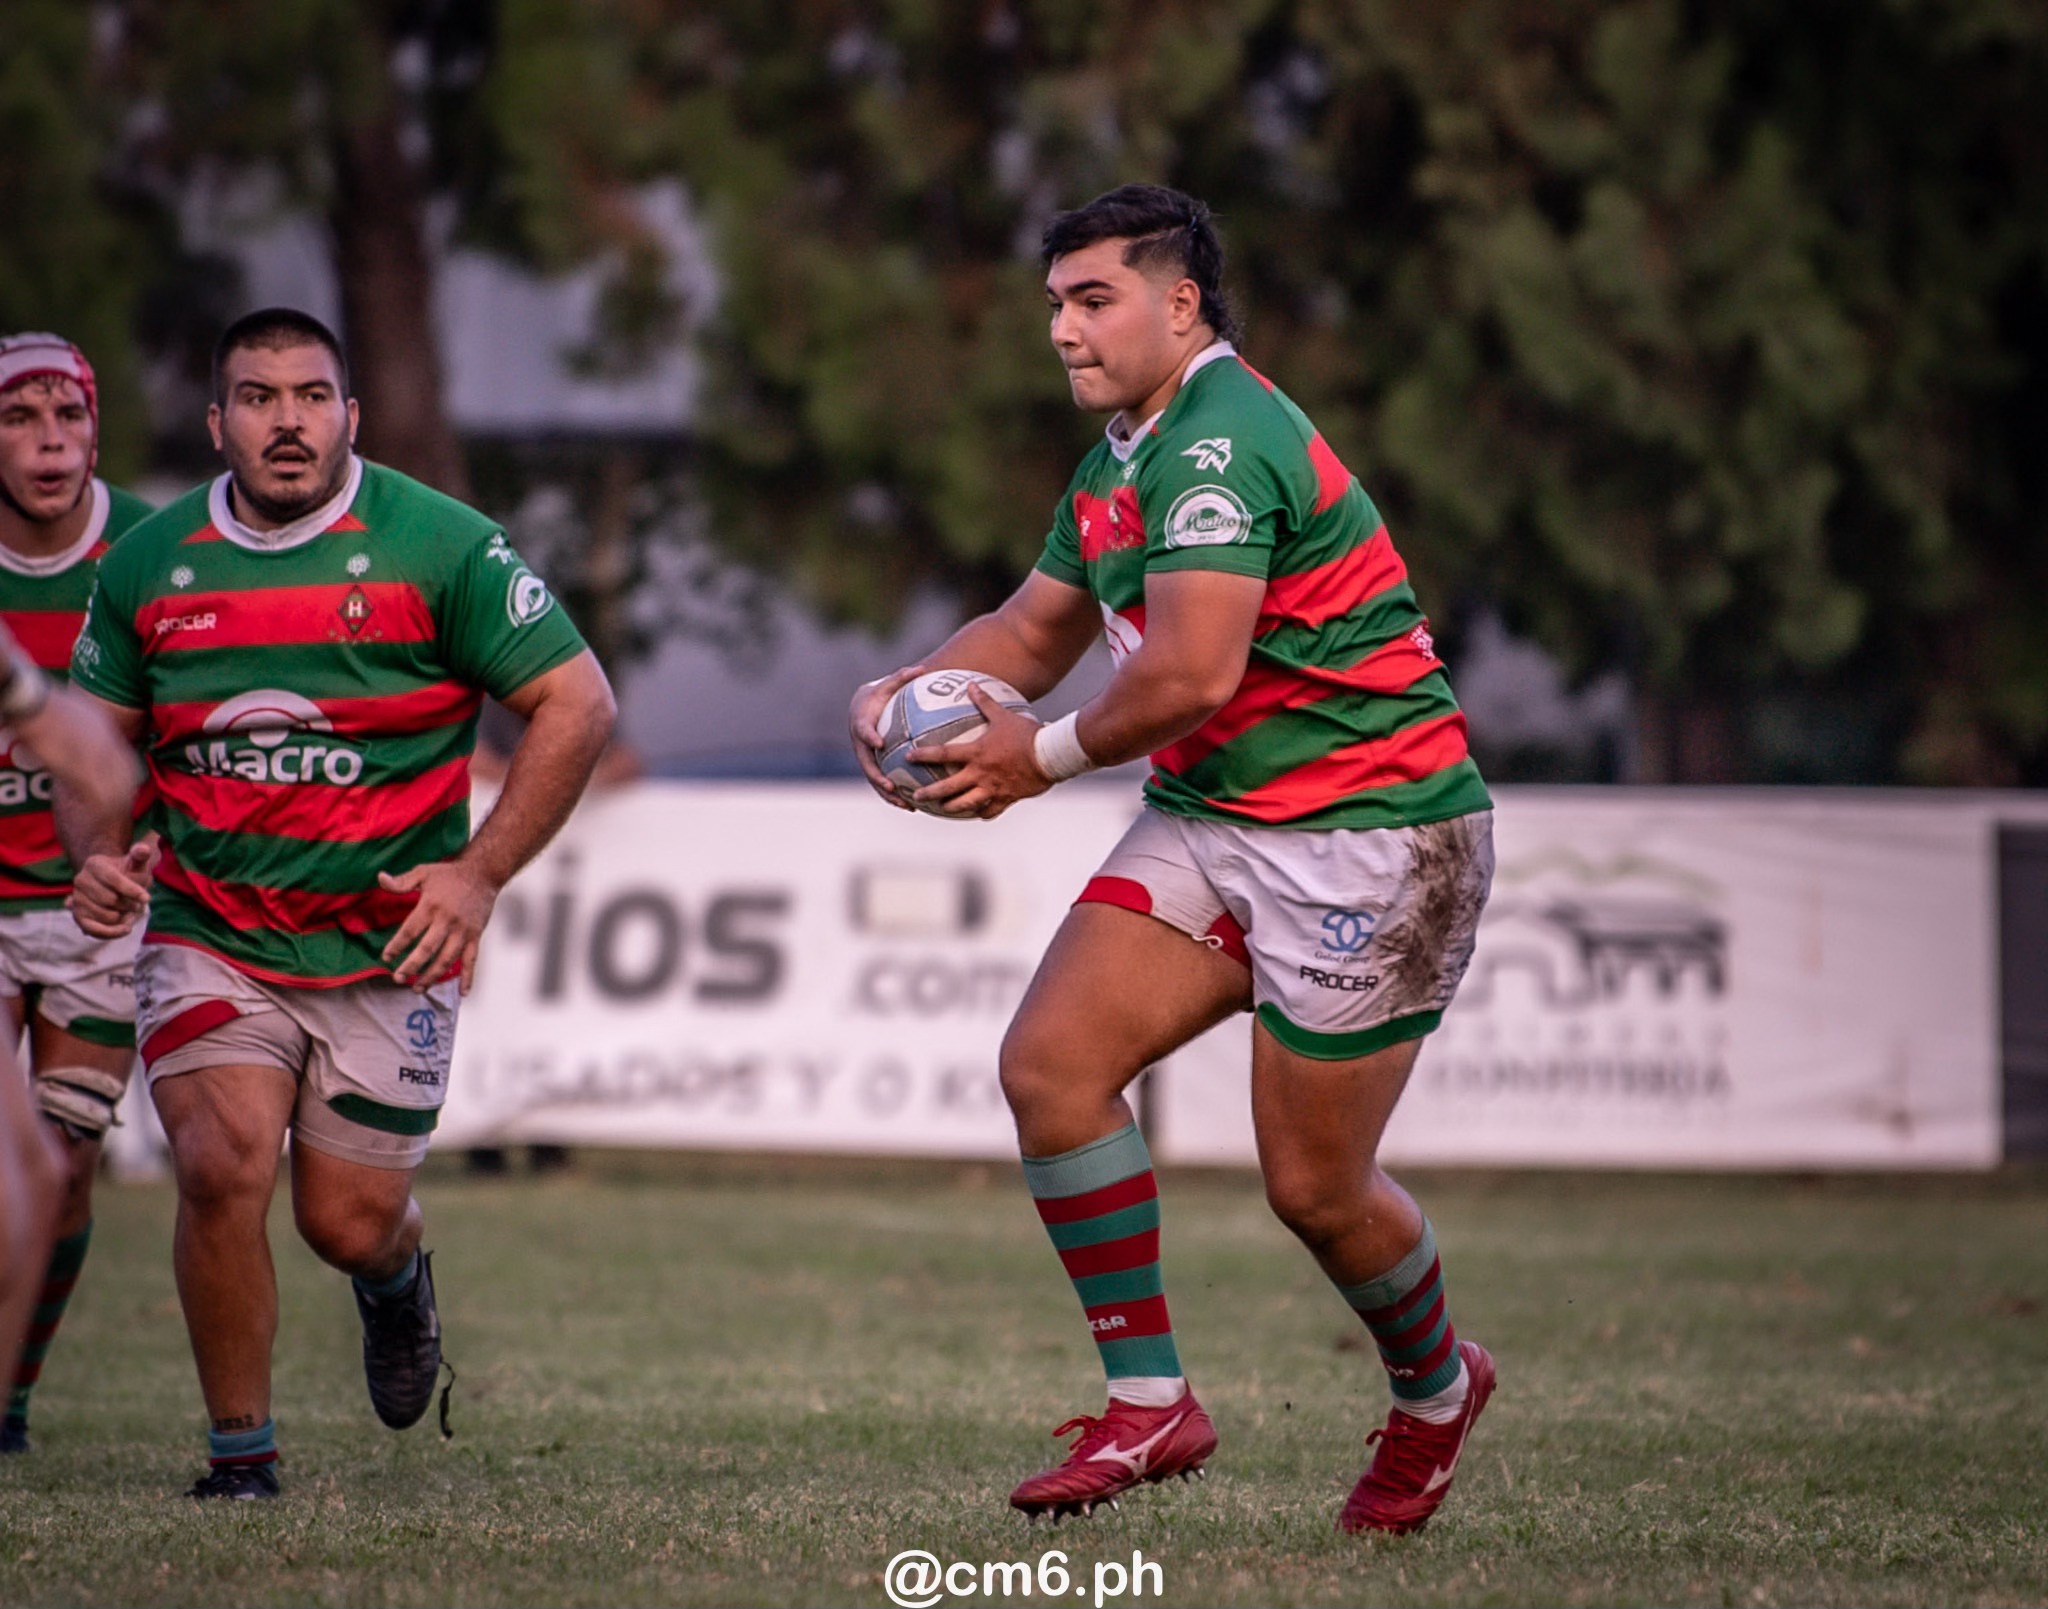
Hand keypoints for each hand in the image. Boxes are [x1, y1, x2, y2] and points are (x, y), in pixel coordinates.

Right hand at [67, 836, 157, 938]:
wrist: (113, 885)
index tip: (147, 898)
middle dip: (130, 905)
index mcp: (94, 864)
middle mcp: (81, 880)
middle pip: (111, 900)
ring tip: (129, 911)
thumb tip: (143, 849)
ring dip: (124, 918)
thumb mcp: (136, 863)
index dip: (132, 890)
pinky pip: (93, 929)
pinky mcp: (78, 916)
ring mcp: (77, 899)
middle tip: (137, 904)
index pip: (114, 879)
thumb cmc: (128, 873)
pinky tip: (125, 929)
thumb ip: (140, 854)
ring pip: (107, 916)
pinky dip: (111, 933)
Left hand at [378, 858, 498, 992]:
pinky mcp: (476, 936)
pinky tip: (463, 993)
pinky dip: (468, 977)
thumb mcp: (423, 872)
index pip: (410, 931)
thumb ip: (401, 881)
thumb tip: (380, 878)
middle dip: (411, 967)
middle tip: (398, 978)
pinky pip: (472, 960)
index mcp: (431, 906)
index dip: (396, 945)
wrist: (483, 873)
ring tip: (418, 987)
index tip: (386, 957)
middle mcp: (447, 921)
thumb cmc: (450, 874)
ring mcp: (463, 931)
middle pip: (427, 950)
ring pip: (447, 959)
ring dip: (432, 976)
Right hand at [848, 663, 924, 809]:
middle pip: (867, 765)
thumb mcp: (887, 685)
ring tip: (906, 806)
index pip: (863, 731)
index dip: (869, 737)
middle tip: (891, 786)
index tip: (879, 743)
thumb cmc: (878, 695)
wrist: (861, 708)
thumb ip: (902, 677)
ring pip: (875, 781)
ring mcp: (866, 759)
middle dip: (877, 778)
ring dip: (888, 795)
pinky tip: (913, 807)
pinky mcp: (873, 767)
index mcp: (862, 724)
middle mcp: (861, 746)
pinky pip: (883, 784)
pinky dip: (895, 796)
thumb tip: (921, 668)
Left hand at [909, 684, 1051, 819]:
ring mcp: (992, 788)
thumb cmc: (1027, 733)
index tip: (908, 756)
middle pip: (948, 787)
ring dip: (951, 807)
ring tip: (942, 809)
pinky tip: (977, 814)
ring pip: (966, 804)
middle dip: (929, 793)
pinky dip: (982, 813)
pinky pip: (990, 810)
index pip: (944, 754)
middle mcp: (980, 773)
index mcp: (977, 753)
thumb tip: (971, 684)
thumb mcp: (1004, 715)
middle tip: (915, 797)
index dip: (924, 755)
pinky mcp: (1006, 799)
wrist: (1050, 755)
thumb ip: (985, 702)